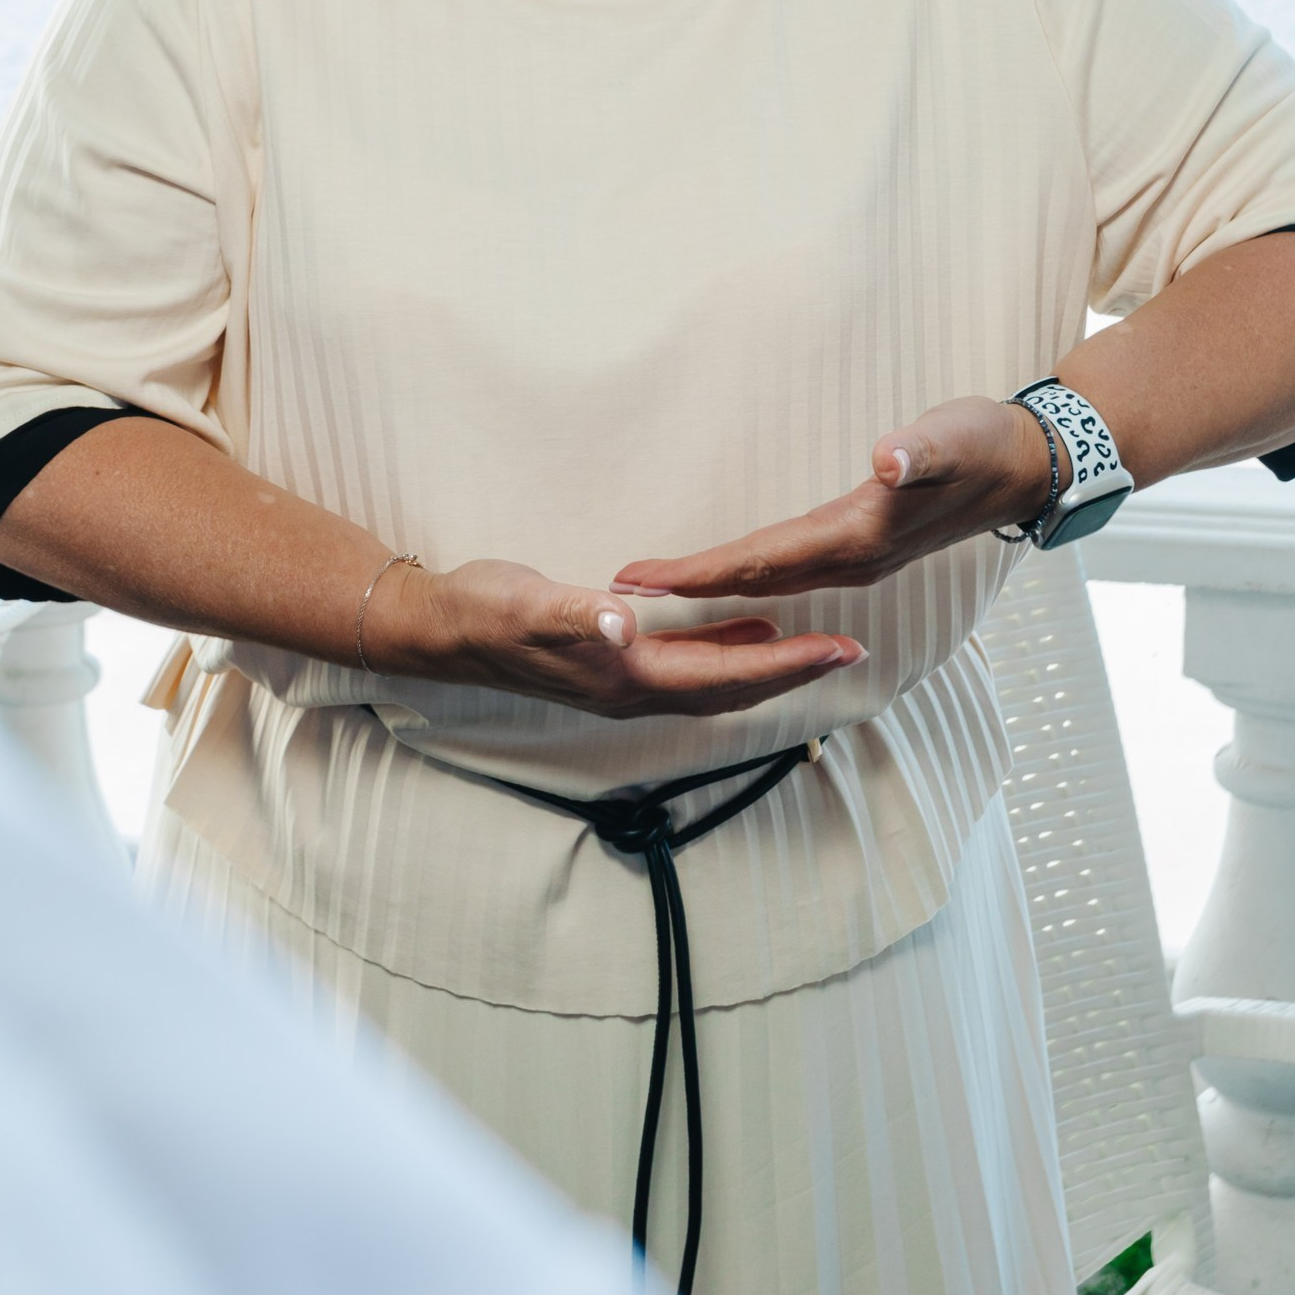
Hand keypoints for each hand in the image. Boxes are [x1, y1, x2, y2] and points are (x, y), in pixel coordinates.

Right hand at [363, 555, 866, 720]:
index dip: (787, 664)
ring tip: (815, 645)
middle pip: (734, 689)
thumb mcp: (529, 603)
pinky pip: (690, 668)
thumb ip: (578, 615)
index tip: (840, 648)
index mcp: (627, 677)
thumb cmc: (486, 611)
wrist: (442, 628)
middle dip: (794, 672)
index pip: (726, 676)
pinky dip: (727, 653)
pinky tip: (744, 630)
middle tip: (851, 649)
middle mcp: (634, 691)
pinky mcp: (615, 667)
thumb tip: (625, 623)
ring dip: (766, 667)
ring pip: (715, 683)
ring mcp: (624, 684)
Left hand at [610, 397, 1057, 603]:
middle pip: (755, 581)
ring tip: (660, 588)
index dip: (701, 571)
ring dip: (714, 587)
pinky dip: (749, 579)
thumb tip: (889, 459)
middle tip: (623, 591)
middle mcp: (853, 558)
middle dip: (689, 589)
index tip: (646, 579)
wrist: (1027, 467)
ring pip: (770, 582)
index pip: (763, 560)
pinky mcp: (863, 548)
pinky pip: (790, 573)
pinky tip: (728, 581)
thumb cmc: (985, 445)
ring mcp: (859, 559)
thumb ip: (921, 451)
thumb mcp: (955, 436)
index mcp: (860, 535)